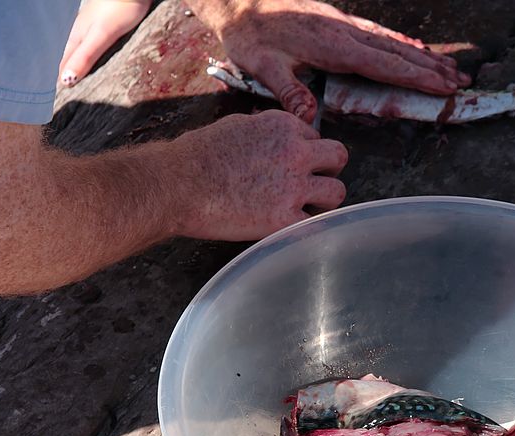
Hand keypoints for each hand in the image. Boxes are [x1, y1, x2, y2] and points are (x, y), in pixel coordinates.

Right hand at [59, 0, 152, 85]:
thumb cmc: (118, 8)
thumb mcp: (101, 36)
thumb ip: (84, 57)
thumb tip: (66, 81)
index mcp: (78, 38)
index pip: (65, 64)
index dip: (63, 81)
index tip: (61, 99)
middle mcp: (83, 32)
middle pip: (72, 57)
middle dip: (69, 74)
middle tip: (69, 93)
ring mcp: (94, 26)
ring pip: (83, 49)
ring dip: (81, 64)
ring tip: (81, 78)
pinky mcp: (107, 23)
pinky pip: (97, 43)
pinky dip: (94, 55)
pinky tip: (100, 56)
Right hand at [173, 110, 347, 240]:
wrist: (177, 184)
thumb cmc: (197, 156)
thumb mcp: (236, 126)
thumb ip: (264, 130)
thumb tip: (273, 135)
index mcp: (283, 126)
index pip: (315, 138)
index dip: (306, 154)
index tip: (293, 167)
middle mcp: (295, 152)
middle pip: (338, 158)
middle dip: (327, 171)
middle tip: (312, 185)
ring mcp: (293, 186)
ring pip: (336, 192)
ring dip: (324, 200)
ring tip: (305, 208)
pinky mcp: (285, 218)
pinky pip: (317, 224)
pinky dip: (307, 228)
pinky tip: (294, 229)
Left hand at [188, 0, 469, 121]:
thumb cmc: (250, 35)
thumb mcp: (262, 66)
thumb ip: (288, 91)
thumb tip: (308, 118)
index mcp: (332, 46)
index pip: (383, 65)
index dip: (416, 77)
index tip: (442, 85)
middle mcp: (345, 34)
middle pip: (397, 53)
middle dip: (432, 69)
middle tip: (461, 82)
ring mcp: (345, 26)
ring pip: (392, 42)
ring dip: (423, 57)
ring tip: (450, 69)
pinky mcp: (339, 23)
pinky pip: (379, 34)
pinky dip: (402, 44)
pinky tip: (414, 51)